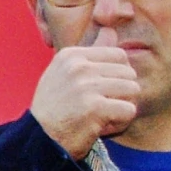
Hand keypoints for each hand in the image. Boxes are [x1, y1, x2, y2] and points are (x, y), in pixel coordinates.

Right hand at [30, 41, 139, 158]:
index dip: (115, 77)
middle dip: (119, 94)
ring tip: (101, 117)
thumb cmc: (54, 109)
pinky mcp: (95, 108)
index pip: (118, 55)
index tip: (97, 92)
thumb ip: (91, 52)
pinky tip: (102, 127)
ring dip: (121, 108)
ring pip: (132, 90)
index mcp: (72, 55)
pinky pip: (129, 110)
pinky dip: (120, 123)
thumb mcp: (65, 74)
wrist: (38, 140)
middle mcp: (79, 67)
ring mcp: (87, 87)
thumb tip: (111, 29)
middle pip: (128, 73)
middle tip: (99, 108)